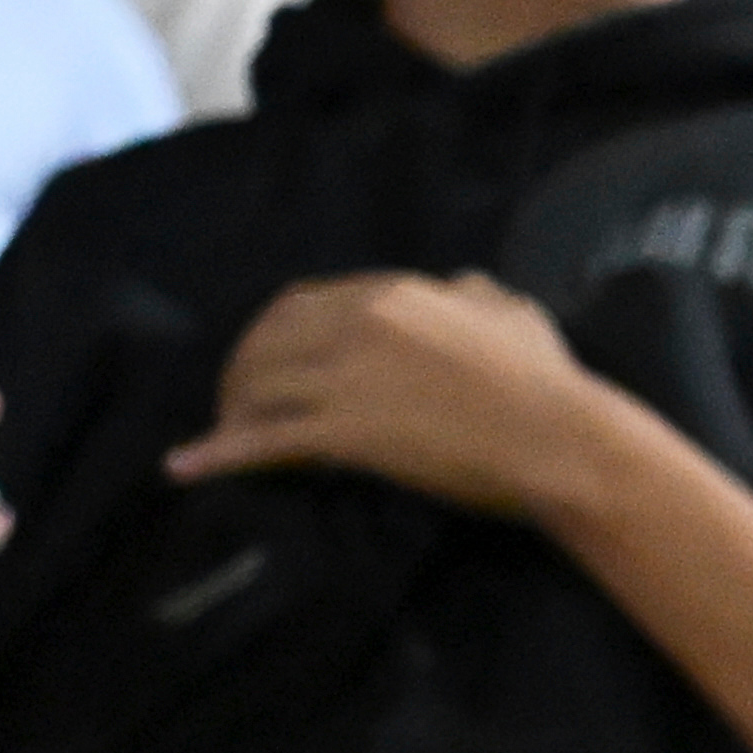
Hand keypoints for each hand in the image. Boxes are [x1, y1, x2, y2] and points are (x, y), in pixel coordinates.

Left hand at [164, 273, 627, 519]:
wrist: (563, 441)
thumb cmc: (550, 383)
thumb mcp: (513, 315)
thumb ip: (474, 295)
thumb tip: (460, 286)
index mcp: (391, 294)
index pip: (304, 303)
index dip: (278, 335)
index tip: (277, 362)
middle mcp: (355, 324)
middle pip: (267, 338)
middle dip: (242, 369)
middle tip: (239, 402)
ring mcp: (345, 377)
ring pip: (258, 385)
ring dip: (231, 410)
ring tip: (223, 435)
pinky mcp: (343, 432)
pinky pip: (263, 439)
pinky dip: (219, 453)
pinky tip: (189, 466)